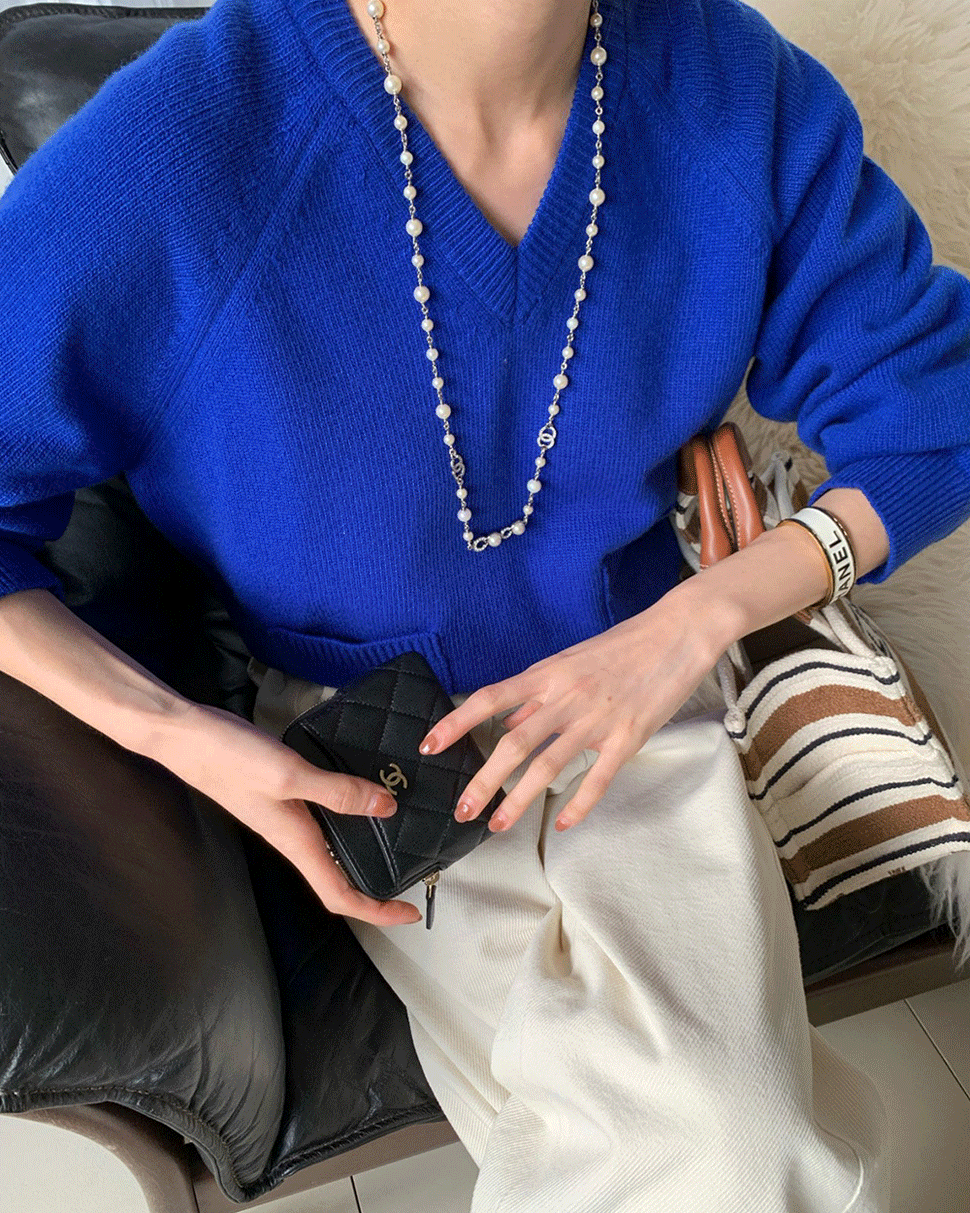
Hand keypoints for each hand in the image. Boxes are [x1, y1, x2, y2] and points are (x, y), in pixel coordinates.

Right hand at [154, 701, 424, 925]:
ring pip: (331, 846)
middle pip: (338, 877)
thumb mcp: (290, 775)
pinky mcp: (281, 792)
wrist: (184, 735)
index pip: (340, 895)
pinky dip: (347, 813)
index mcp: (296, 842)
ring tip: (397, 838)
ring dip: (363, 851)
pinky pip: (322, 815)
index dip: (376, 911)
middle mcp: (293, 835)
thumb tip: (387, 807)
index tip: (410, 914)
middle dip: (374, 888)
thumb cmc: (231, 758)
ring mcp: (285, 815)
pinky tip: (361, 791)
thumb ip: (338, 792)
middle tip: (413, 879)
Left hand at [417, 586, 730, 833]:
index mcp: (547, 674)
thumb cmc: (623, 646)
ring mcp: (597, 719)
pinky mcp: (628, 737)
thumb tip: (502, 719)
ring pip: (548, 765)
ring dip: (519, 800)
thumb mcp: (570, 661)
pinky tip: (560, 823)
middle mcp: (566, 696)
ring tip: (498, 825)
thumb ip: (536, 693)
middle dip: (483, 781)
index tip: (428, 746)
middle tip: (462, 811)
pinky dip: (577, 804)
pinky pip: (597, 777)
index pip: (489, 698)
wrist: (678, 633)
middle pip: (514, 743)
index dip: (456, 723)